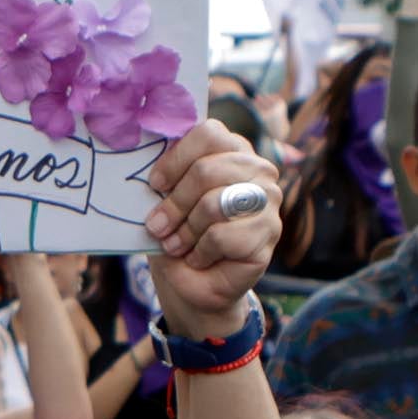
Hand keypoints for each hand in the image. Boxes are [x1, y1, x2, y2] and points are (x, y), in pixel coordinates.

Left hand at [142, 118, 283, 335]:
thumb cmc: (177, 233)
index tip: (155, 184)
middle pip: (207, 171)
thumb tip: (148, 162)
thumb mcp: (165, 200)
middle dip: (174, 203)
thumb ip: (166, 176)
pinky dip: (201, 252)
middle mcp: (258, 169)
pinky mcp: (269, 233)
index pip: (209, 134)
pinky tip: (198, 258)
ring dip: (186, 230)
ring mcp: (269, 200)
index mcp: (232, 149)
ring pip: (215, 204)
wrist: (191, 284)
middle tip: (157, 226)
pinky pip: (223, 236)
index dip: (176, 159)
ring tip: (176, 245)